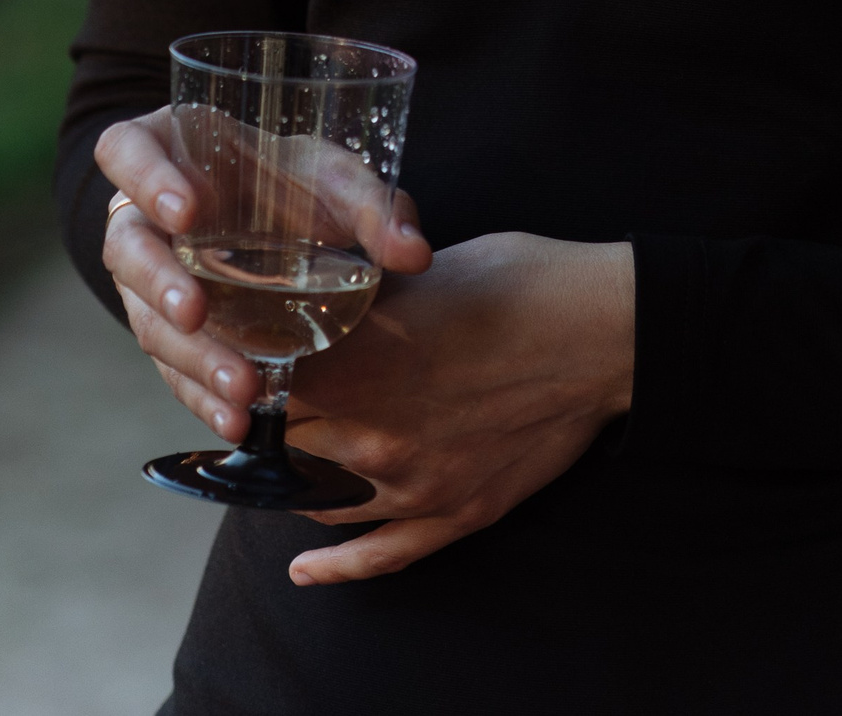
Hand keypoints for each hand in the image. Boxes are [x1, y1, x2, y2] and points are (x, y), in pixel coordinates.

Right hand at [95, 108, 433, 444]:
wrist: (290, 224)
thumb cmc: (298, 180)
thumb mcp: (337, 178)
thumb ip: (374, 207)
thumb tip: (414, 253)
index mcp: (168, 148)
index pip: (127, 151)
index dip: (146, 178)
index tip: (188, 210)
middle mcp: (143, 215)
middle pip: (125, 246)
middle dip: (158, 282)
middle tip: (198, 310)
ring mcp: (148, 279)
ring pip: (144, 318)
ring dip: (189, 355)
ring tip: (241, 385)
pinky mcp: (167, 334)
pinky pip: (172, 369)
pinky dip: (203, 395)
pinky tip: (237, 420)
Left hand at [282, 228, 634, 587]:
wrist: (602, 330)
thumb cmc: (519, 282)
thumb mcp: (423, 272)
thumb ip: (362, 301)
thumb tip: (320, 303)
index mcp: (360, 363)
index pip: (264, 387)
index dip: (246, 375)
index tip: (239, 367)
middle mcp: (376, 433)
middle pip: (284, 449)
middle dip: (266, 431)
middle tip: (254, 418)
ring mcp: (416, 483)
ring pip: (321, 504)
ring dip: (293, 490)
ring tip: (277, 473)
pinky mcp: (457, 513)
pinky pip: (382, 556)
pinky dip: (335, 569)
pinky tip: (303, 569)